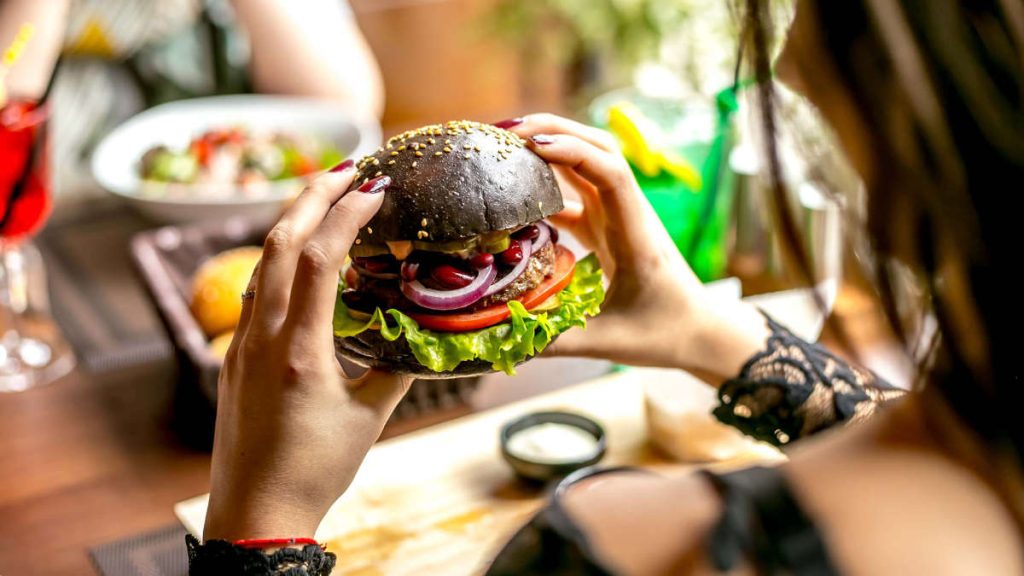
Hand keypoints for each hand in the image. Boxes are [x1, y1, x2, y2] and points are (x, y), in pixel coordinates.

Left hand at [203, 166, 410, 540]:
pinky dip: (279, 260)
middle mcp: (261, 336)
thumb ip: (396, 369)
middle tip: (348, 168)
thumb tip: (422, 335)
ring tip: (326, 200)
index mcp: (299, 350)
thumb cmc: (316, 469)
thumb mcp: (369, 418)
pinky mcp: (233, 356)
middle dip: (312, 196)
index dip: (346, 214)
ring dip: (292, 223)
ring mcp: (241, 344)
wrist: (255, 512)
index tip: (374, 187)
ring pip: (260, 262)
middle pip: (279, 241)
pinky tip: (301, 259)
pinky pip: (254, 290)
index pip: (319, 258)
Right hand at [505, 114, 768, 380]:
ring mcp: (617, 217)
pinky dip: (545, 184)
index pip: (610, 172)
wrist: (699, 332)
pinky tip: (514, 193)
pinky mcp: (606, 227)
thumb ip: (553, 342)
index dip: (572, 151)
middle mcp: (627, 214)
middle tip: (506, 131)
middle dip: (553, 130)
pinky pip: (574, 193)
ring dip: (549, 147)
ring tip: (504, 146)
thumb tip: (495, 341)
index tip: (533, 146)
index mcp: (635, 233)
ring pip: (584, 164)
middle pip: (596, 148)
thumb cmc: (664, 334)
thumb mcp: (608, 343)